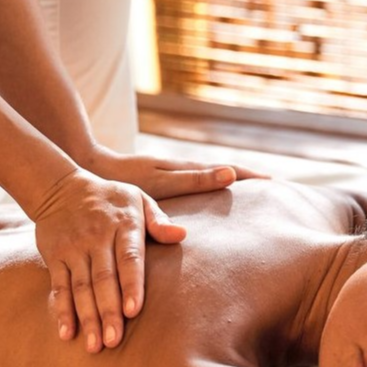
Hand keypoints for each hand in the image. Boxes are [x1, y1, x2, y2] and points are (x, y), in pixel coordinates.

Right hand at [32, 169, 184, 351]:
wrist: (60, 186)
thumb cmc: (110, 199)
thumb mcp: (138, 199)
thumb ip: (159, 220)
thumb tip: (181, 235)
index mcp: (123, 225)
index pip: (129, 258)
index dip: (131, 285)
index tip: (134, 311)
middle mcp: (97, 238)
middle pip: (103, 279)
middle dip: (108, 312)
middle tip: (114, 342)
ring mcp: (74, 249)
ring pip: (81, 287)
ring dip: (87, 317)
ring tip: (94, 346)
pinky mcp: (55, 256)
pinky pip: (58, 286)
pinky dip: (62, 310)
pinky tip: (66, 333)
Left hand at [82, 145, 268, 199]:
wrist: (89, 166)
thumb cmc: (123, 179)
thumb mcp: (161, 182)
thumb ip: (193, 180)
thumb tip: (230, 174)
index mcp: (186, 170)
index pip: (227, 171)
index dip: (251, 178)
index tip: (276, 184)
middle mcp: (181, 170)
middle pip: (222, 173)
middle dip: (248, 180)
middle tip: (275, 191)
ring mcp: (171, 175)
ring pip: (209, 178)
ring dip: (230, 184)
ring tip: (250, 197)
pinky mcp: (160, 181)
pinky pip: (193, 184)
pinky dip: (210, 188)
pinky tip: (210, 200)